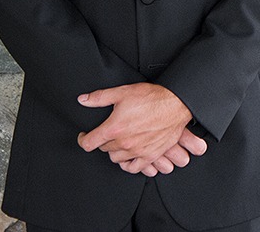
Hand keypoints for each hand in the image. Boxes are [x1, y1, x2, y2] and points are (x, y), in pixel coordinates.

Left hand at [77, 83, 206, 175]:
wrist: (177, 104)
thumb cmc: (152, 97)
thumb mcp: (123, 92)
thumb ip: (100, 97)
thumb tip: (83, 100)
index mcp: (114, 128)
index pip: (89, 143)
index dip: (82, 139)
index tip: (84, 136)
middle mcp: (125, 142)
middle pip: (104, 149)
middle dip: (103, 140)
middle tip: (107, 132)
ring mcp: (138, 151)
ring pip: (116, 159)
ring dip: (115, 151)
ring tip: (118, 142)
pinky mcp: (150, 155)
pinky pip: (133, 168)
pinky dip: (128, 164)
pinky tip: (128, 155)